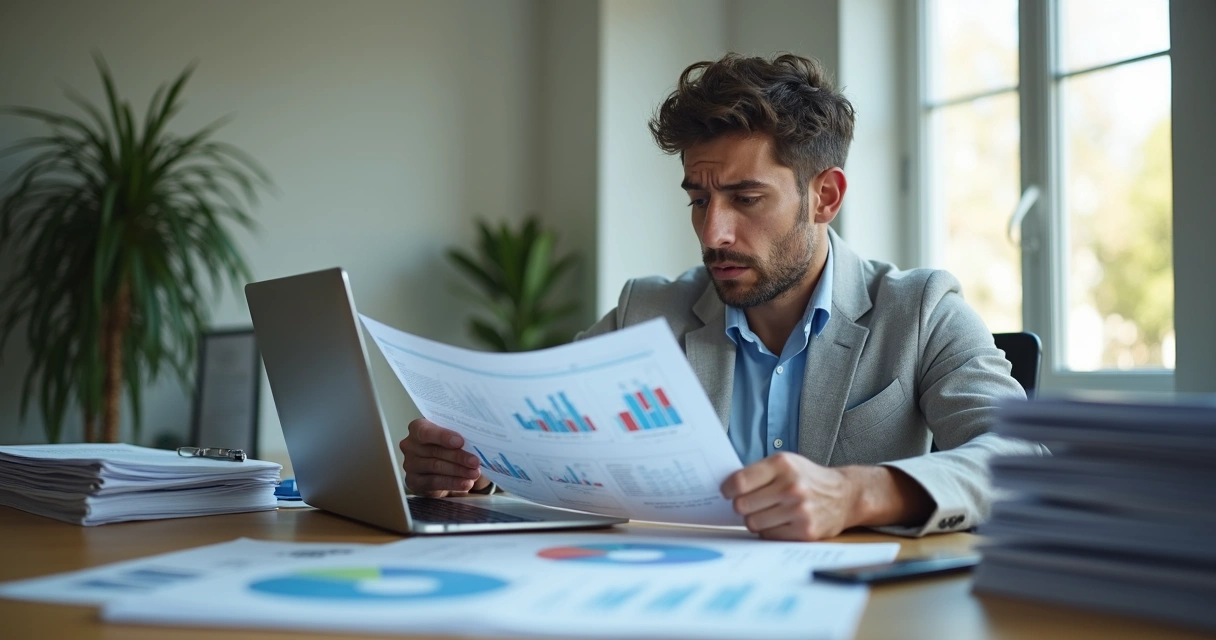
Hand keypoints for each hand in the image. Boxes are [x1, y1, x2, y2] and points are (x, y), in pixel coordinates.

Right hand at [399, 418, 491, 496]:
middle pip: (434, 451)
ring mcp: (410, 464)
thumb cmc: (447, 445)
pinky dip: (452, 483)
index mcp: (418, 428)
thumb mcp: (452, 436)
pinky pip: (434, 482)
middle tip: (475, 462)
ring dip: (458, 471)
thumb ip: (459, 436)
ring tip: (474, 473)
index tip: (460, 442)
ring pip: (436, 467)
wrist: (442, 465)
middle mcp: (410, 445)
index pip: (426, 431)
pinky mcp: (414, 481)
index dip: (443, 436)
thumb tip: (478, 440)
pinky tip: (465, 483)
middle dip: (458, 457)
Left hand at [720, 453, 859, 540]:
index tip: (727, 492)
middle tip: (749, 503)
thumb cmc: (807, 478)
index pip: (740, 482)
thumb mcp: (786, 463)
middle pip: (742, 505)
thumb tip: (727, 488)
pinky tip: (779, 521)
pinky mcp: (805, 531)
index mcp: (782, 465)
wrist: (845, 495)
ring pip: (753, 523)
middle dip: (741, 506)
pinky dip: (768, 531)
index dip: (727, 489)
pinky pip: (768, 536)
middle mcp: (791, 487)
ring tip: (766, 512)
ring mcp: (799, 510)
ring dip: (754, 520)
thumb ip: (758, 472)